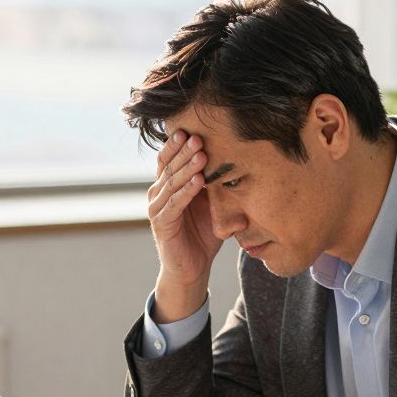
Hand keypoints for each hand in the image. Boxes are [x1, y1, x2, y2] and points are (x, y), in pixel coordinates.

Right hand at [147, 130, 222, 321]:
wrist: (192, 268)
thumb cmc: (203, 235)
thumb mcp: (212, 204)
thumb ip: (216, 185)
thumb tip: (239, 160)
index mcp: (169, 185)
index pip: (170, 158)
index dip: (178, 144)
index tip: (193, 128)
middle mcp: (158, 193)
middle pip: (169, 166)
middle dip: (184, 150)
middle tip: (198, 135)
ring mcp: (157, 208)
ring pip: (172, 182)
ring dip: (187, 167)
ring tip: (201, 153)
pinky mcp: (161, 224)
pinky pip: (174, 204)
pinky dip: (186, 191)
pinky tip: (198, 181)